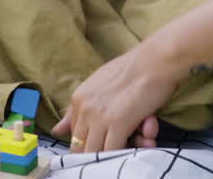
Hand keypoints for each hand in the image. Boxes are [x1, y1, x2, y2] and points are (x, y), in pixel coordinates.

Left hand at [53, 44, 180, 153]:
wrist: (156, 61)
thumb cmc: (134, 71)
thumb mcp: (98, 86)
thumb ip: (77, 110)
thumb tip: (56, 130)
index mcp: (78, 99)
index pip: (74, 134)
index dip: (93, 141)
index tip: (110, 138)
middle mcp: (84, 108)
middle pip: (82, 146)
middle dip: (101, 151)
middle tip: (125, 142)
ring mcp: (99, 117)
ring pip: (97, 152)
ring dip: (117, 152)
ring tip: (142, 139)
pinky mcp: (118, 124)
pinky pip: (114, 151)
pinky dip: (127, 152)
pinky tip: (144, 138)